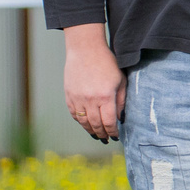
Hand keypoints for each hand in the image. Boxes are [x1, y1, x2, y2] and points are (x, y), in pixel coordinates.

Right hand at [63, 28, 125, 142]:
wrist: (85, 50)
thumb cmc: (107, 63)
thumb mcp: (120, 81)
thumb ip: (121, 101)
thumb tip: (120, 117)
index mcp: (105, 97)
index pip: (109, 122)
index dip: (113, 131)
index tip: (116, 136)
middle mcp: (90, 100)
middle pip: (96, 124)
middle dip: (102, 133)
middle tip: (106, 139)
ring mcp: (77, 99)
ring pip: (83, 121)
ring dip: (90, 130)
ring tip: (96, 135)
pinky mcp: (69, 96)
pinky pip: (74, 114)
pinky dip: (80, 121)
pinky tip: (85, 124)